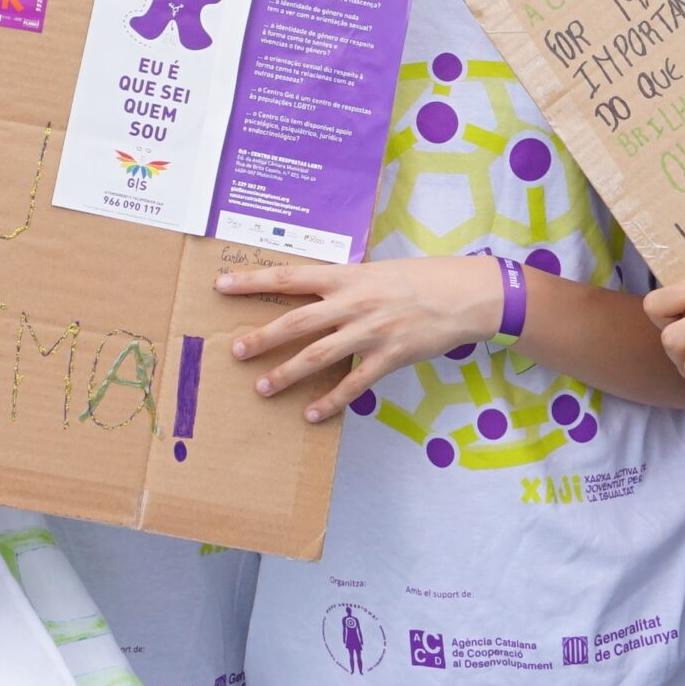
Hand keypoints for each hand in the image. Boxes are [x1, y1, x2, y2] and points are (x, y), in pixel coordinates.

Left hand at [215, 254, 498, 420]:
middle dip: (263, 337)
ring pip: (319, 355)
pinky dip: (330, 401)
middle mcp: (352, 303)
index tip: (222, 286)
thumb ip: (342, 283)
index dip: (253, 282)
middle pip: (296, 321)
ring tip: (263, 388)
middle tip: (235, 351)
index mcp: (345, 277)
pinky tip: (311, 414)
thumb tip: (311, 290)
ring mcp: (370, 331)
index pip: (289, 277)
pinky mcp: (389, 357)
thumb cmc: (418, 278)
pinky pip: (354, 384)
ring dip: (288, 373)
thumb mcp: (374, 271)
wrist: (462, 294)